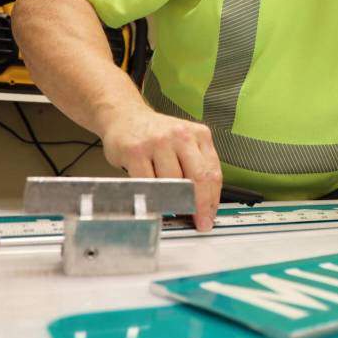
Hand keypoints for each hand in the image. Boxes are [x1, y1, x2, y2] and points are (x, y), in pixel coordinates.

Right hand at [101, 107, 221, 230]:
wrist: (124, 116)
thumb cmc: (156, 135)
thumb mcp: (184, 143)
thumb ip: (197, 167)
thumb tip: (205, 203)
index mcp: (199, 134)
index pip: (213, 172)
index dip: (212, 200)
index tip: (209, 216)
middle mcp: (180, 135)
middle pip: (198, 178)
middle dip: (199, 205)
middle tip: (197, 221)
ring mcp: (157, 142)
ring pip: (172, 183)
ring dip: (172, 201)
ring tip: (170, 208)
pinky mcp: (135, 150)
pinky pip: (147, 183)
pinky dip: (151, 196)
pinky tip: (152, 199)